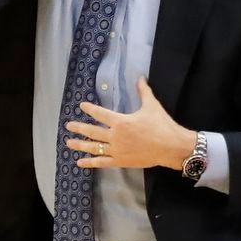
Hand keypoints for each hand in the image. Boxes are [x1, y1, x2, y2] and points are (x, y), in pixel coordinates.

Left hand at [66, 78, 193, 170]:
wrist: (172, 147)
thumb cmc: (162, 125)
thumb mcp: (152, 105)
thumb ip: (143, 91)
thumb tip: (140, 77)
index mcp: (121, 121)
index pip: (100, 114)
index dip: (90, 109)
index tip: (82, 106)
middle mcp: (115, 136)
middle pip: (92, 131)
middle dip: (79, 127)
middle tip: (68, 125)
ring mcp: (117, 150)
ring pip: (94, 147)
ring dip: (80, 145)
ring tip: (68, 143)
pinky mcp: (121, 161)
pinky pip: (102, 162)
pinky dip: (90, 163)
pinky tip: (80, 162)